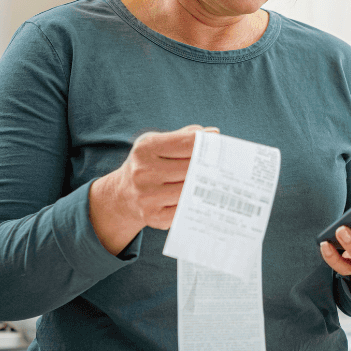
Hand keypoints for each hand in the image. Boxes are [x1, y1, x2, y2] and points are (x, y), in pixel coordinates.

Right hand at [89, 125, 218, 253]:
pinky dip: (196, 203)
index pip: (187, 144)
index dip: (208, 145)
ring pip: (189, 190)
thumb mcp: (158, 143)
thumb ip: (185, 137)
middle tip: (227, 166)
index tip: (221, 147)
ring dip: (205, 186)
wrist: (123, 194)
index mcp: (145, 149)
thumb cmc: (149, 164)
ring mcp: (147, 197)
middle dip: (209, 167)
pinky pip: (185, 210)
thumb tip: (213, 134)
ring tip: (218, 182)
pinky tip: (202, 198)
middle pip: (191, 168)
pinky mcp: (154, 217)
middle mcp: (143, 173)